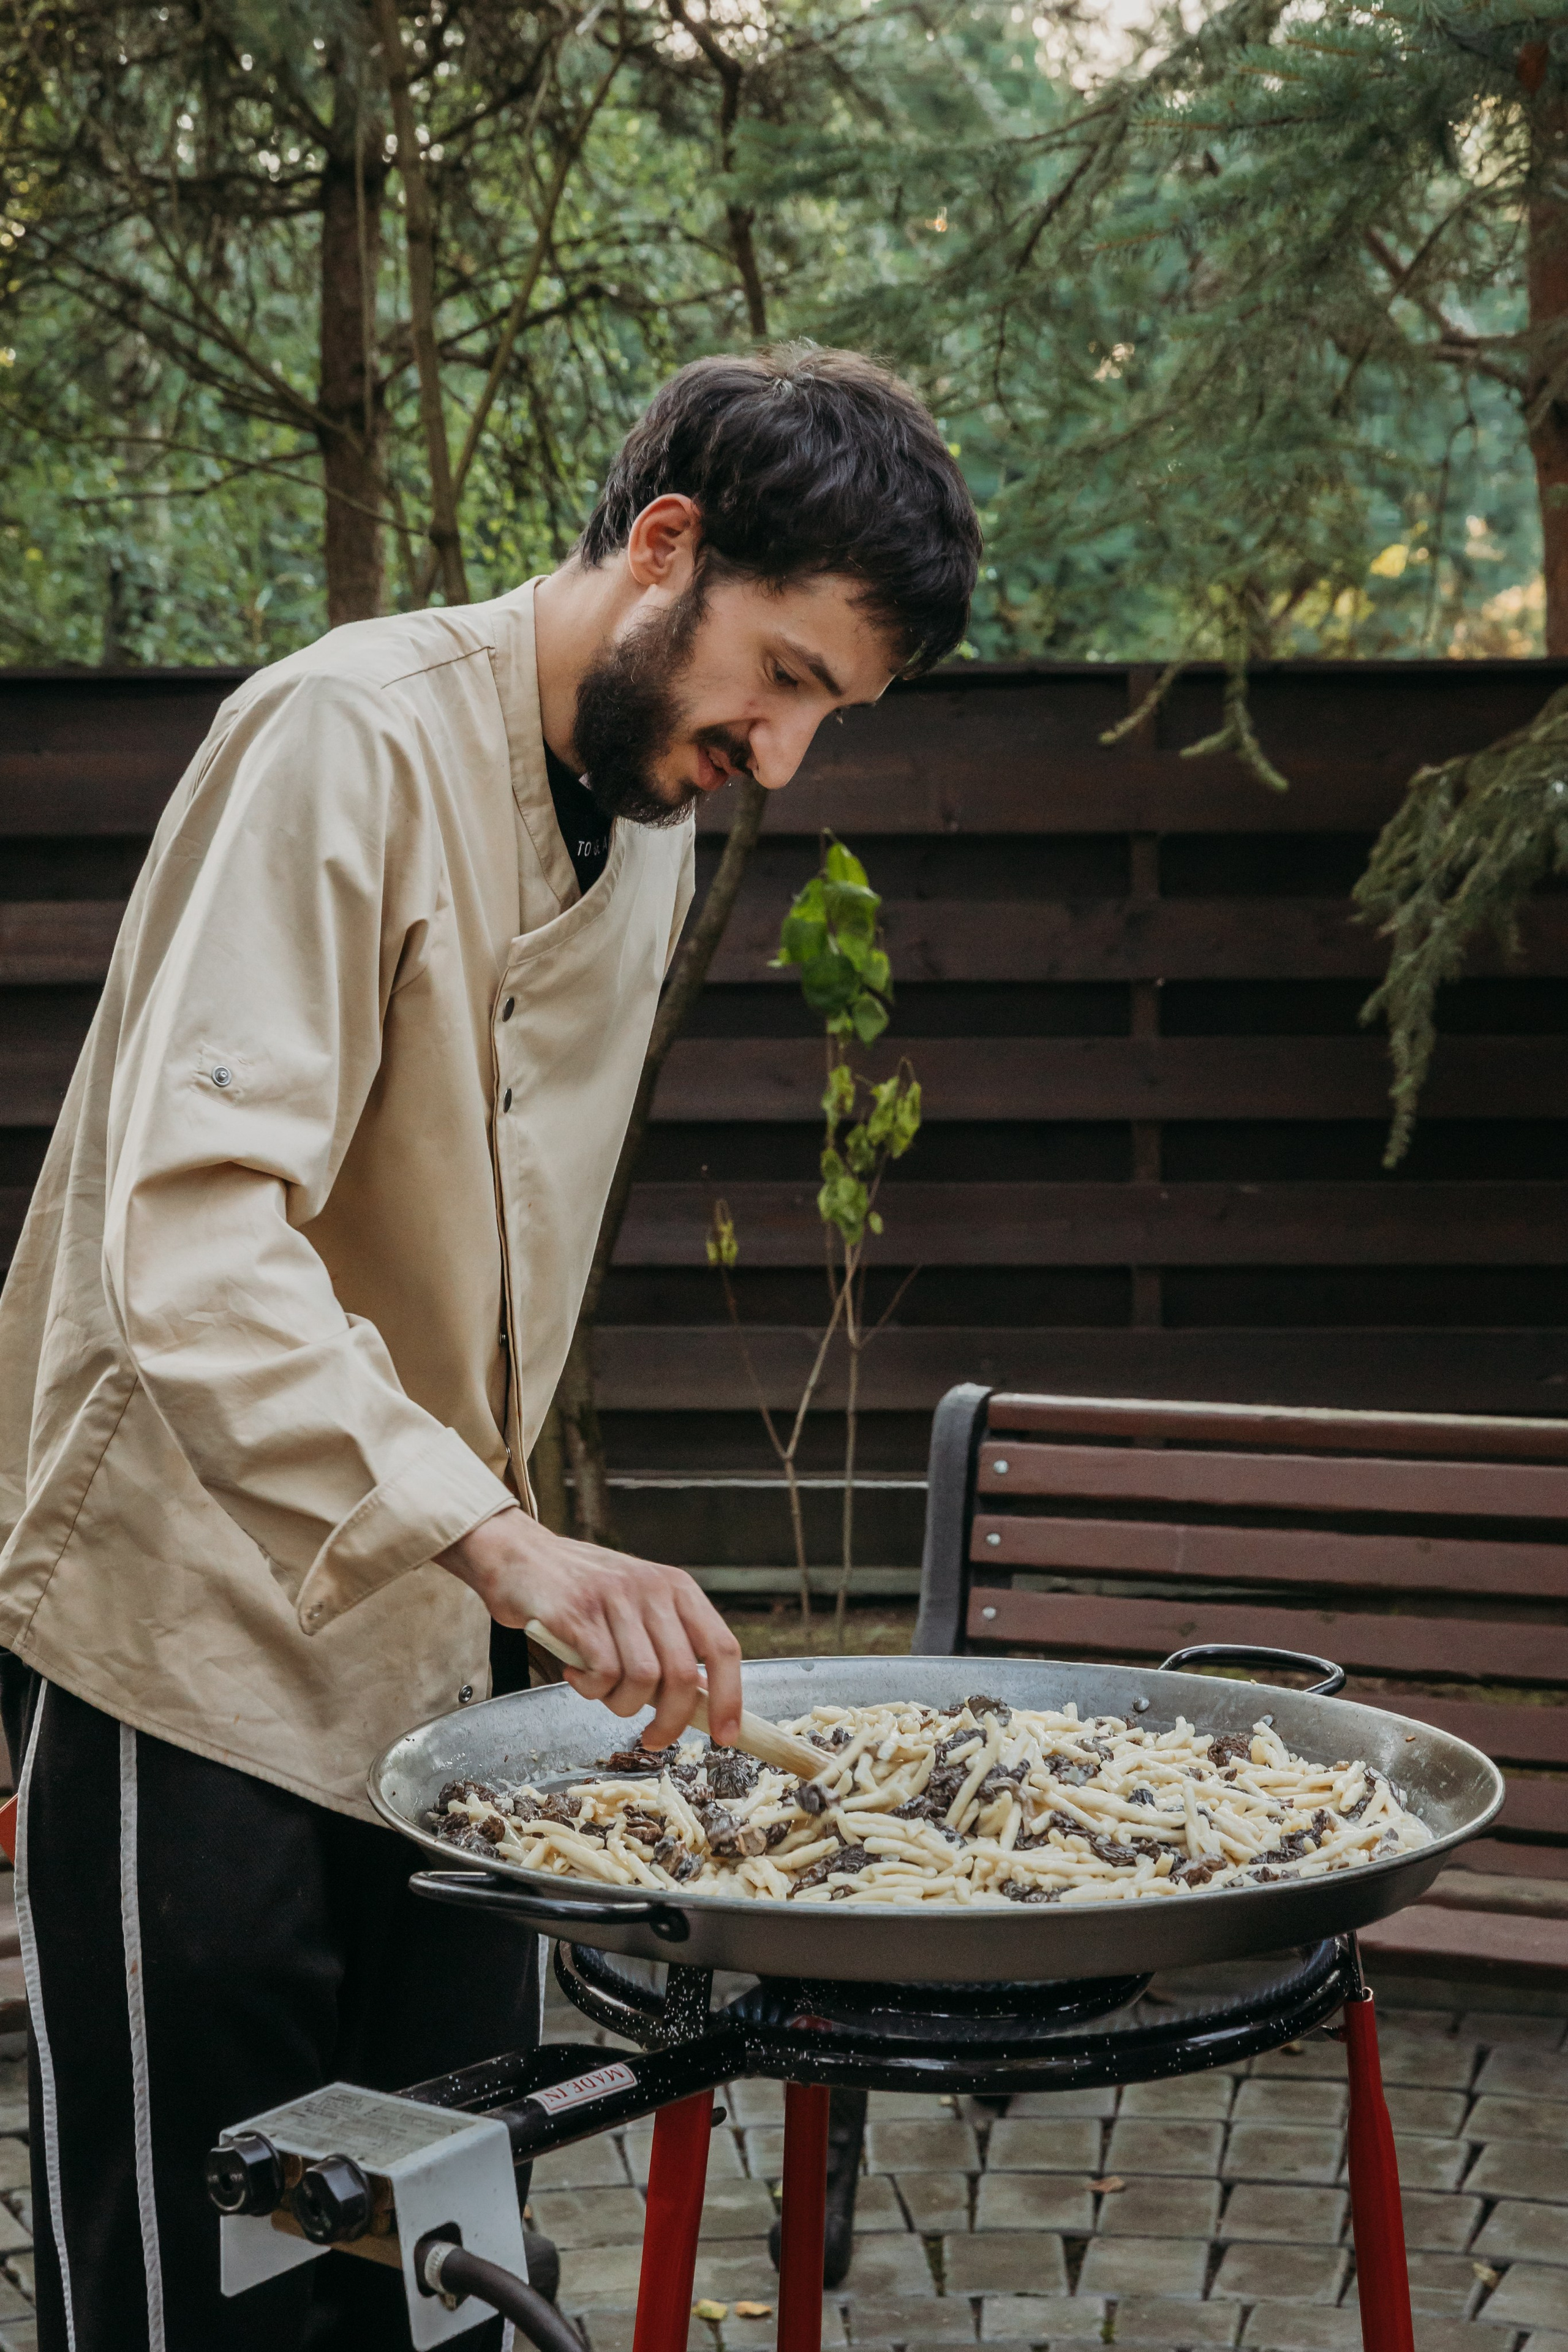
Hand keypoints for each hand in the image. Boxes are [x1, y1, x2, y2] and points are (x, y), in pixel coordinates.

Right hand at [438, 1508, 742, 1749]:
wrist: (519, 1555)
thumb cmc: (580, 1589)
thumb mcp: (637, 1604)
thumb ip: (667, 1644)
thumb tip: (701, 1699)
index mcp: (676, 1587)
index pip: (722, 1646)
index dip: (730, 1696)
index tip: (726, 1735)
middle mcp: (651, 1588)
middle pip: (682, 1675)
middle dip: (671, 1721)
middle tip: (652, 1738)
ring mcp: (614, 1598)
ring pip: (643, 1680)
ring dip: (622, 1704)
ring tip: (601, 1690)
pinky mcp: (578, 1613)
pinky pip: (604, 1673)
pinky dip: (592, 1690)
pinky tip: (577, 1675)